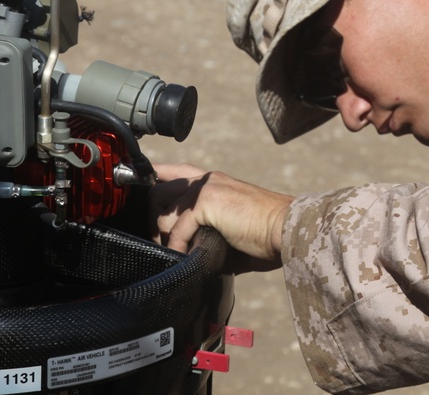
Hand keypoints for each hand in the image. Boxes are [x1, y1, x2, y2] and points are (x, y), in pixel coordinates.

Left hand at [150, 163, 292, 273]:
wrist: (286, 229)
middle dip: (155, 221)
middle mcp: (207, 179)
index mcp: (214, 182)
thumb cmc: (267, 234)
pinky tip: (189, 257)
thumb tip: (189, 254)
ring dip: (167, 237)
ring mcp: (205, 188)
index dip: (154, 179)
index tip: (142, 191)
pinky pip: (177, 229)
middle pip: (159, 192)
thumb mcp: (231, 229)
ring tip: (179, 254)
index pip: (173, 172)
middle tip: (165, 244)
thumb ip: (206, 233)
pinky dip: (179, 247)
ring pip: (164, 212)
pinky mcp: (206, 202)